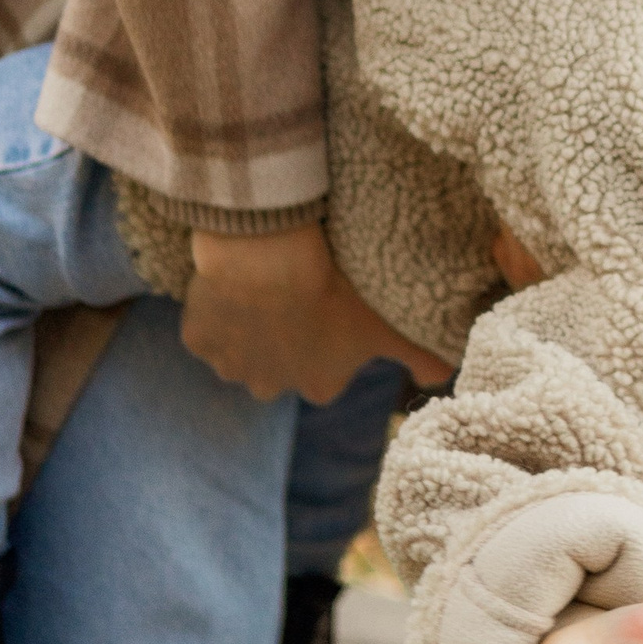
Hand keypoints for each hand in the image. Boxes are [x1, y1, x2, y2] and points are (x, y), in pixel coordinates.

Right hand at [181, 223, 453, 402]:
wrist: (271, 256)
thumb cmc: (339, 288)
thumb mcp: (392, 323)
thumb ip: (422, 356)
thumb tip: (445, 377)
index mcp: (320, 386)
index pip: (325, 374)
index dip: (327, 341)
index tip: (330, 309)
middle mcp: (272, 387)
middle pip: (277, 367)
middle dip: (284, 340)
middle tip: (294, 296)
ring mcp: (230, 365)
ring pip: (238, 350)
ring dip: (247, 326)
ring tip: (262, 285)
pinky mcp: (197, 339)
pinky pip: (205, 327)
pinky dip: (213, 307)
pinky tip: (230, 281)